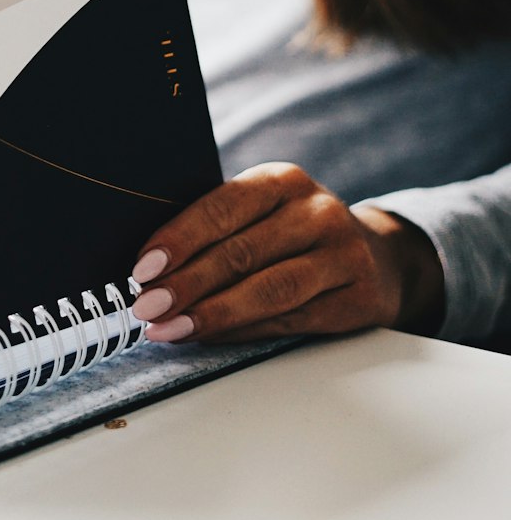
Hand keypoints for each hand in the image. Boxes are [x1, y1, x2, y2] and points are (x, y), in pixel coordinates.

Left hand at [131, 162, 444, 343]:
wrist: (378, 257)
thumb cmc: (294, 234)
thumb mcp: (263, 212)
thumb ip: (217, 229)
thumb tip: (147, 269)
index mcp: (283, 181)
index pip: (224, 207)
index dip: (180, 239)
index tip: (143, 268)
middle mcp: (317, 213)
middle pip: (243, 252)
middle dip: (187, 284)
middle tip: (147, 307)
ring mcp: (343, 256)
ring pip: (269, 290)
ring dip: (212, 314)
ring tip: (169, 329)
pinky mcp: (358, 299)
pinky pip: (290, 321)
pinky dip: (242, 332)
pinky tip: (208, 338)